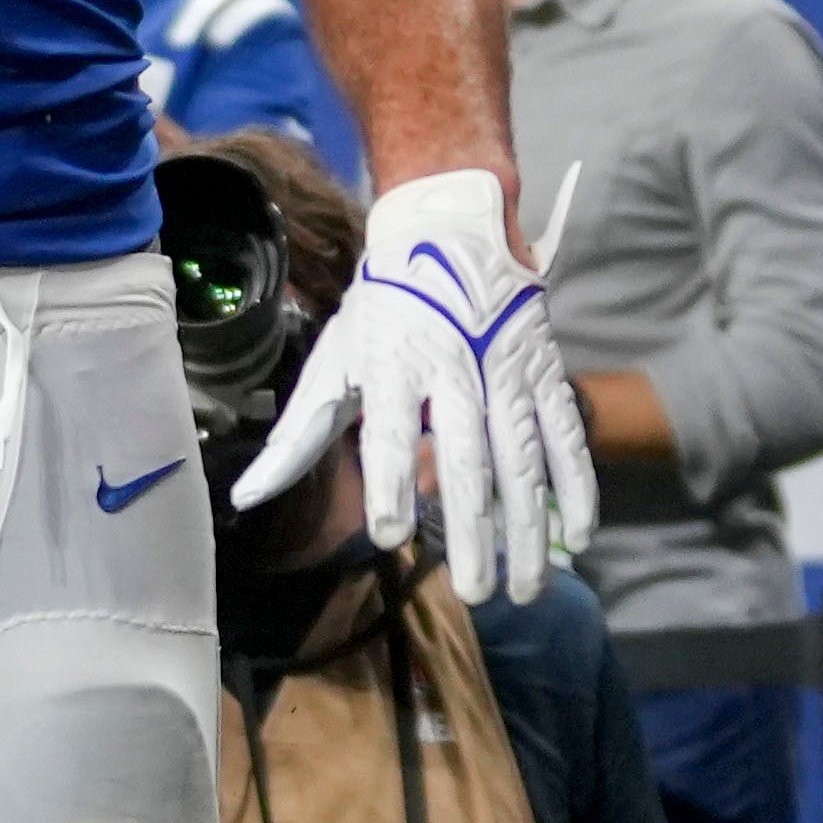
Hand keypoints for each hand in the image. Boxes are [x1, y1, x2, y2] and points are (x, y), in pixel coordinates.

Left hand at [234, 162, 599, 603]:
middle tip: (472, 593)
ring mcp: (507, 370)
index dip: (391, 482)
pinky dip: (575, 485)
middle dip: (470, 531)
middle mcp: (454, 369)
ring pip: (522, 460)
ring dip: (526, 528)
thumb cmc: (384, 308)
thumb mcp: (334, 358)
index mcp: (393, 364)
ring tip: (522, 587)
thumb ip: (299, 434)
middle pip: (466, 460)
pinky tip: (574, 534)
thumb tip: (248, 496)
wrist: (451, 229)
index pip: (390, 430)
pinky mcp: (544, 371)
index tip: (390, 535)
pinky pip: (565, 435)